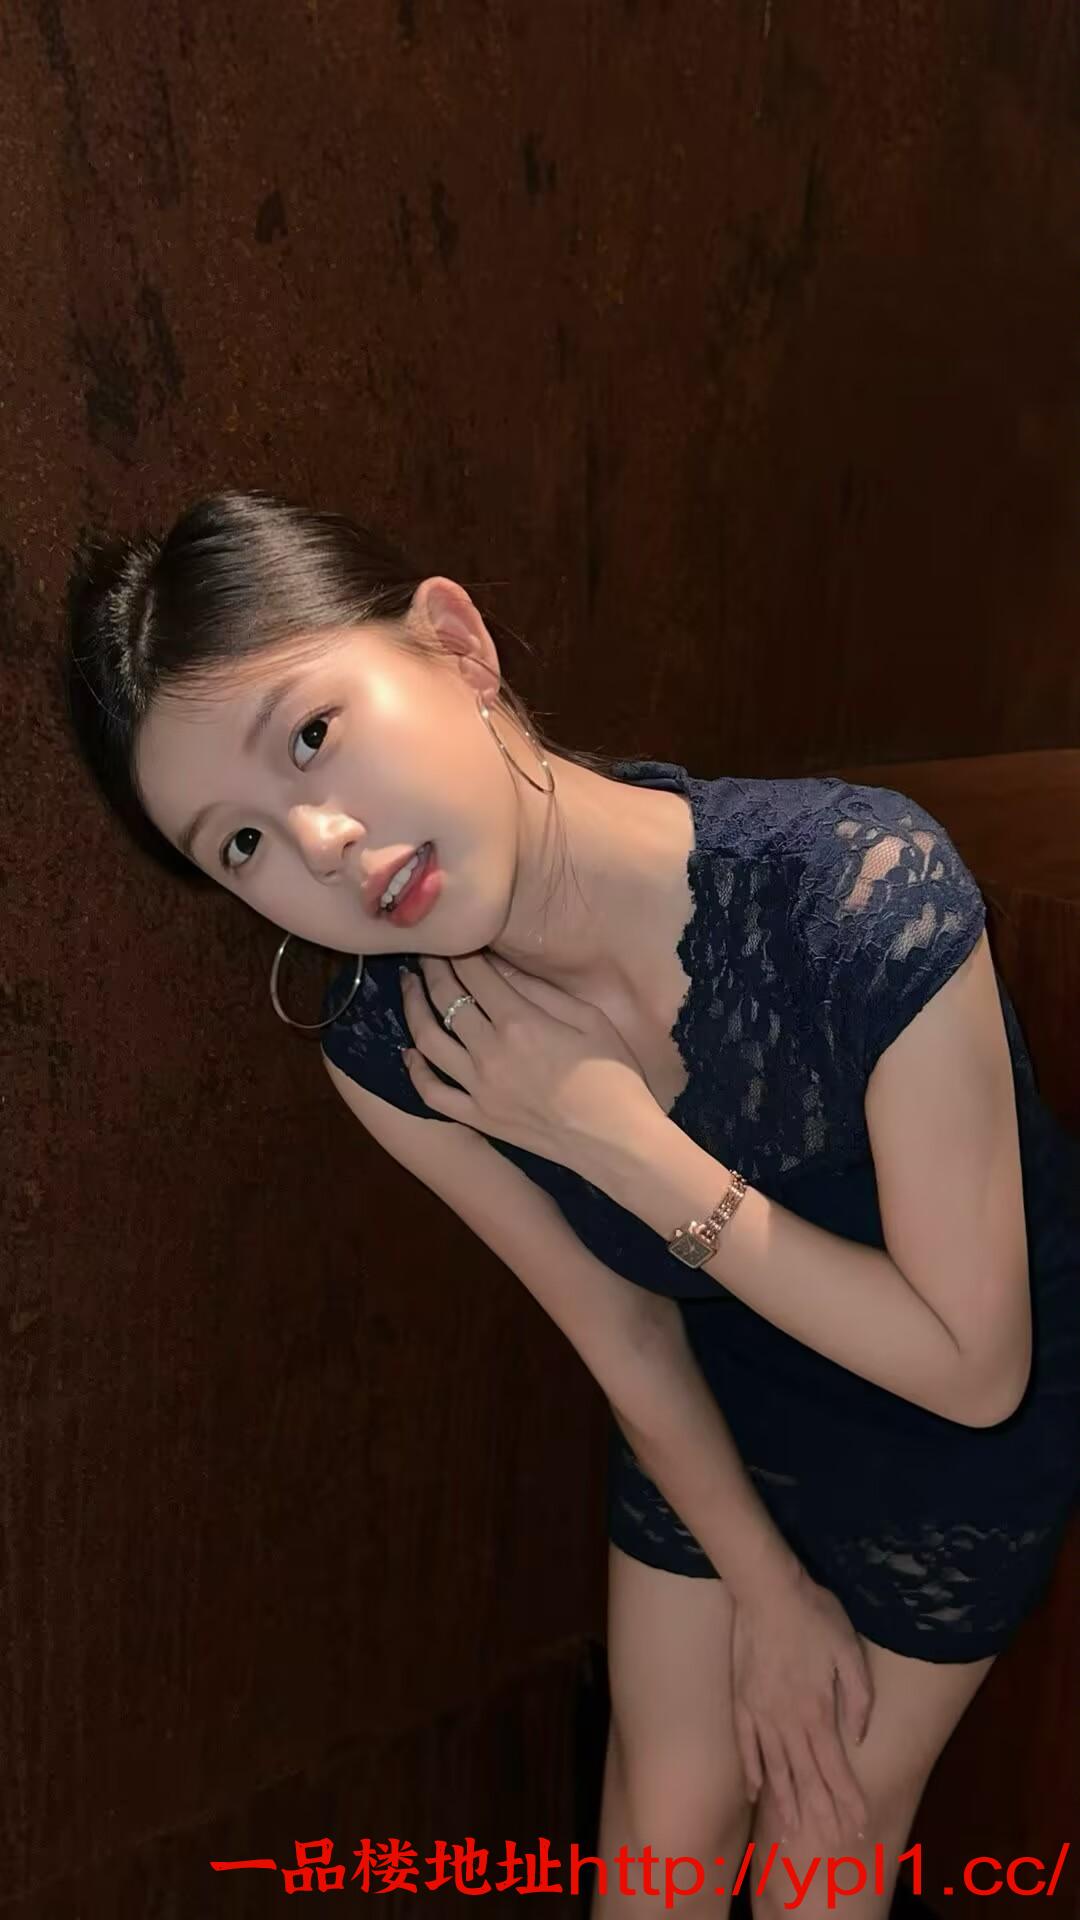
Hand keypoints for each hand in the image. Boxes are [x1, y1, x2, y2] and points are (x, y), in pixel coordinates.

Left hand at [399, 950, 656, 1163]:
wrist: (617, 1141)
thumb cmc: (615, 1076)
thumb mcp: (589, 1019)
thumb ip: (542, 992)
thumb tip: (505, 967)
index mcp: (519, 1021)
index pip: (473, 974)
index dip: (458, 951)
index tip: (451, 938)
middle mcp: (489, 1051)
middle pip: (445, 998)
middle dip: (431, 969)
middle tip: (424, 952)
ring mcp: (477, 1087)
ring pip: (427, 1040)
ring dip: (413, 1007)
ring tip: (409, 987)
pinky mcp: (477, 1118)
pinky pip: (432, 1092)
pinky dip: (415, 1070)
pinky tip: (410, 1052)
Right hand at [731, 1564, 873, 1848]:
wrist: (767, 1590)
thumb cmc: (814, 1615)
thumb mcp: (850, 1650)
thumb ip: (858, 1697)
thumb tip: (857, 1737)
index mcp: (818, 1710)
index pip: (835, 1768)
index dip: (847, 1800)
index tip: (858, 1827)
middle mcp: (788, 1720)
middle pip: (806, 1777)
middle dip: (820, 1813)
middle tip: (830, 1843)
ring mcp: (760, 1713)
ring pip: (775, 1769)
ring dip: (786, 1804)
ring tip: (792, 1834)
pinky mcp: (741, 1701)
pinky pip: (746, 1746)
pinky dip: (752, 1772)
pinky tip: (756, 1793)